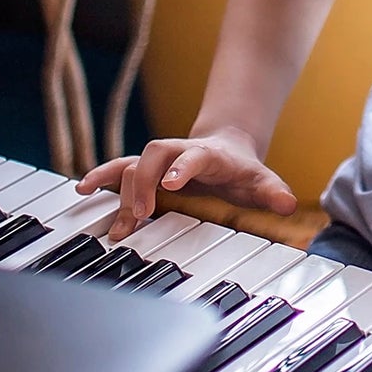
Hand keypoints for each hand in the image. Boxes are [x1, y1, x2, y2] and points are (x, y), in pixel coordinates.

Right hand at [75, 127, 296, 241]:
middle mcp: (178, 152)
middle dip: (142, 181)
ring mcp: (160, 160)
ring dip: (119, 191)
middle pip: (152, 154)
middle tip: (139, 215)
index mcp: (207, 154)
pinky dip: (100, 176)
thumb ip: (273, 191)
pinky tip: (83, 189)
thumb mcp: (260, 180)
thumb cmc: (242, 169)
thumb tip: (288, 203)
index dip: (182, 167)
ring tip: (116, 224)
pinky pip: (119, 169)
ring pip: (132, 164)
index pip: (193, 155)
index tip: (171, 185)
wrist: (227, 147)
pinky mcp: (146, 169)